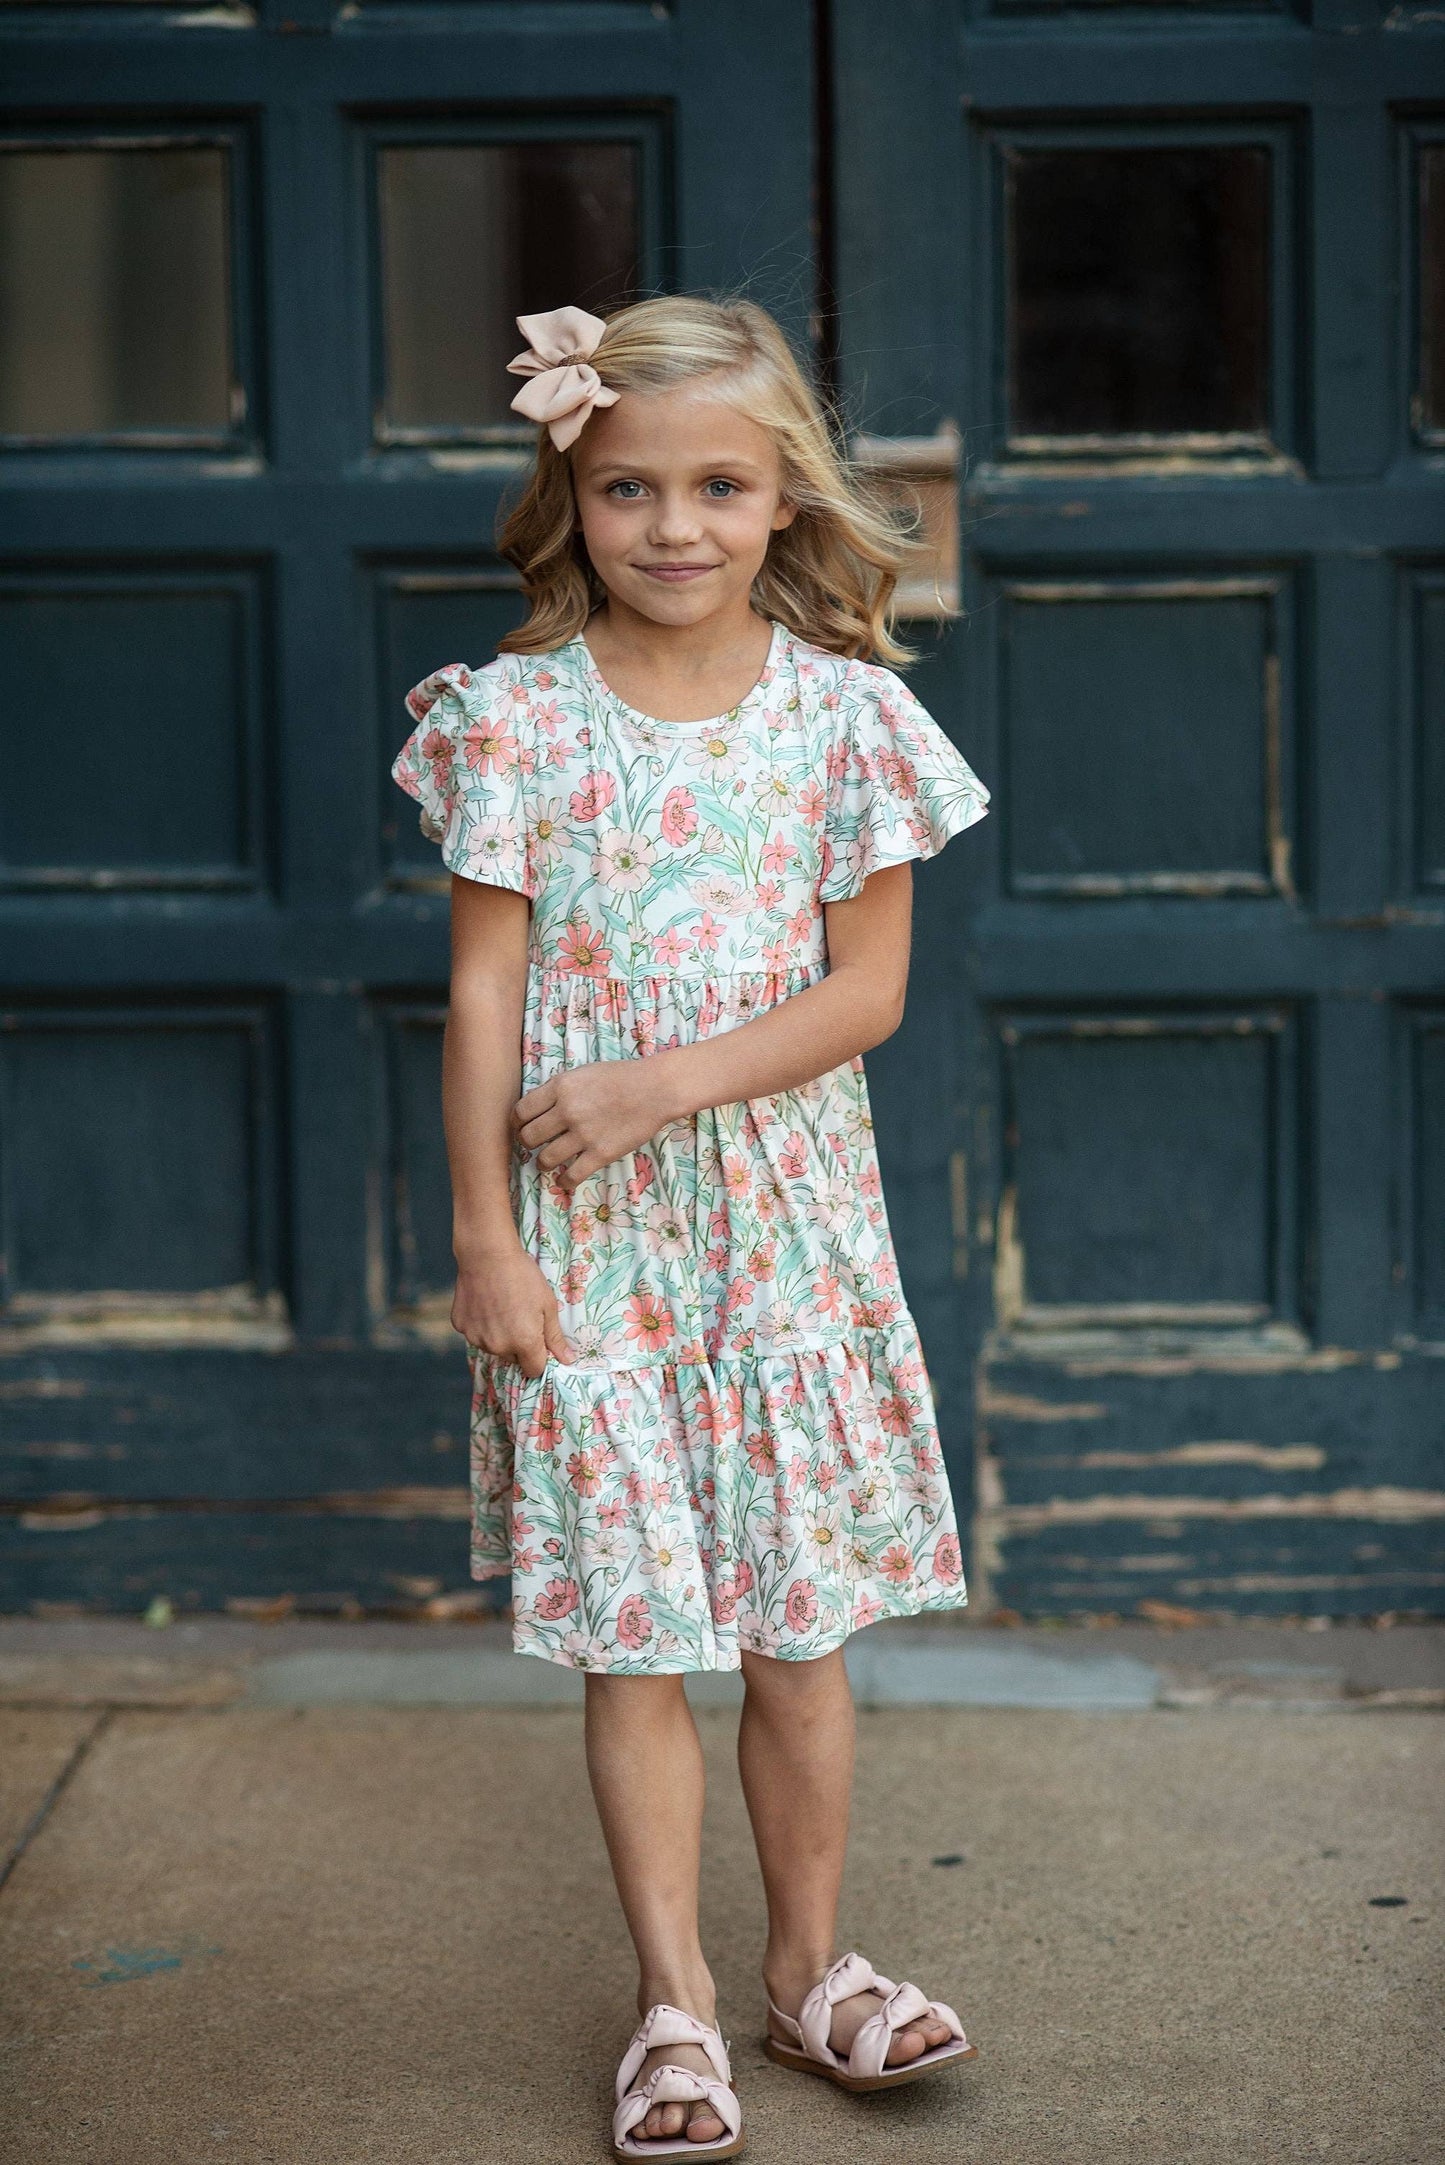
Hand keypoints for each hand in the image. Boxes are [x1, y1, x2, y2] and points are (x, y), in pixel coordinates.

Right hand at [452, 1244, 576, 1376]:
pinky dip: (481, 1325)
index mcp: (524, 1342)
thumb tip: (567, 1360)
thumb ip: (555, 1336)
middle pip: (513, 1358)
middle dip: (519, 1345)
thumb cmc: (523, 1276)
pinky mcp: (461, 1326)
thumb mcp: (547, 1304)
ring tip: (502, 1307)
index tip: (539, 1341)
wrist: (487, 1254)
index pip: (535, 1370)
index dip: (539, 1357)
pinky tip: (486, 1303)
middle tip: (520, 1316)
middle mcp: (498, 1346)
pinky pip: (475, 1333)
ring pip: (493, 1347)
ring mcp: (476, 1337)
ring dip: (499, 1336)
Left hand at [512, 1056, 674, 1192]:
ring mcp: (584, 1134)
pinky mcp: (601, 1153)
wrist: (655, 1089)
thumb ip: (559, 1090)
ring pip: (546, 1159)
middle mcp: (567, 1111)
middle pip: (529, 1137)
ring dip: (543, 1163)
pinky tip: (566, 1180)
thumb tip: (538, 1109)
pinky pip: (572, 1176)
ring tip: (548, 1162)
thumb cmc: (621, 1077)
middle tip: (535, 1145)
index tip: (521, 1128)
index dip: (517, 1123)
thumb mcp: (582, 1073)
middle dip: (528, 1144)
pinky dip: (565, 1182)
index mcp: (560, 1087)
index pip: (521, 1111)